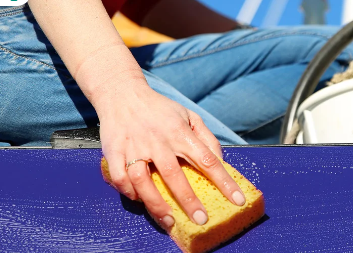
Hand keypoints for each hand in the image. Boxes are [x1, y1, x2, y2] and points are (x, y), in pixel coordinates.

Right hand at [95, 82, 245, 229]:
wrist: (122, 94)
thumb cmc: (160, 110)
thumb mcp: (189, 115)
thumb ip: (207, 138)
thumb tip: (220, 161)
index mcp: (180, 133)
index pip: (207, 160)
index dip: (225, 182)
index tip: (237, 200)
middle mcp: (158, 141)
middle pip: (174, 175)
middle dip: (188, 201)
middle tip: (201, 220)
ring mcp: (134, 147)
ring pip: (142, 180)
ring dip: (155, 203)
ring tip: (169, 221)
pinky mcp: (114, 152)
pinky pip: (120, 178)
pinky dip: (129, 192)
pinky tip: (139, 200)